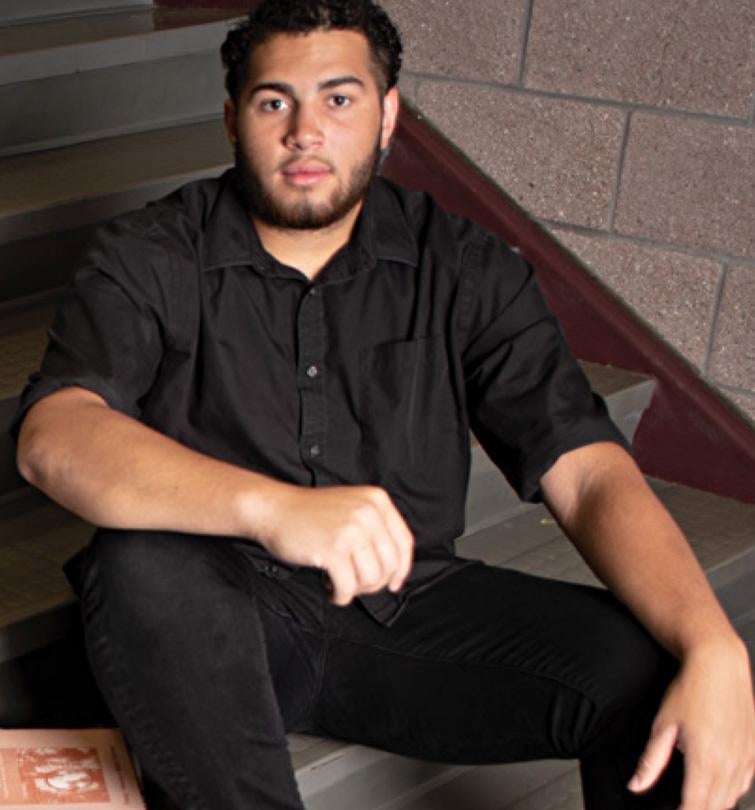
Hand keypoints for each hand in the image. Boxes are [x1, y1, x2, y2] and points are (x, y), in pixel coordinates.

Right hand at [252, 483, 413, 604]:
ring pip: (372, 578)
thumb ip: (375, 529)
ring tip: (340, 585)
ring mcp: (352, 530)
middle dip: (374, 583)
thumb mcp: (352, 507)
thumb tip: (394, 571)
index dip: (401, 568)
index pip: (404, 542)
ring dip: (356, 590)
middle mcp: (368, 512)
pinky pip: (348, 587)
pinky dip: (341, 596)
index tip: (393, 583)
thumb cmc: (312, 514)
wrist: (275, 509)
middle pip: (390, 564)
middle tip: (355, 585)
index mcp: (377, 500)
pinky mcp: (333, 549)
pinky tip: (330, 590)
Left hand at [628, 638, 754, 808]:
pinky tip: (716, 786)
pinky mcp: (753, 752)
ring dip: (712, 804)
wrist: (720, 665)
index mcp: (706, 761)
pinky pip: (744, 784)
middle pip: (715, 808)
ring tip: (693, 799)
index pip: (695, 808)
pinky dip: (729, 792)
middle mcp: (730, 764)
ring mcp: (746, 759)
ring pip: (731, 799)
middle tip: (677, 806)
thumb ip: (650, 760)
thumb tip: (636, 785)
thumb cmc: (692, 689)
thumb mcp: (663, 724)